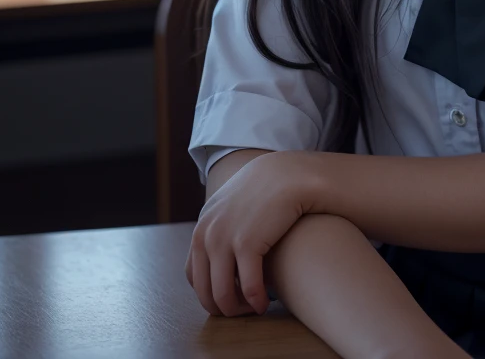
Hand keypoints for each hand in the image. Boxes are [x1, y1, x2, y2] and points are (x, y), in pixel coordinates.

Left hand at [185, 150, 308, 316]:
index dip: (211, 293)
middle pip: (204, 290)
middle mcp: (206, 233)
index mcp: (202, 227)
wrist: (290, 173)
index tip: (231, 298)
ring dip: (239, 309)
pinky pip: (248, 287)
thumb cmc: (268, 193)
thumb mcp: (234, 206)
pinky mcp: (246, 243)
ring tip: (255, 308)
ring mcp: (223, 238)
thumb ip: (222, 226)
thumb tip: (222, 256)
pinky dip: (256, 301)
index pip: (194, 275)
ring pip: (222, 295)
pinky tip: (266, 302)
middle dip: (223, 307)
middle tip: (244, 311)